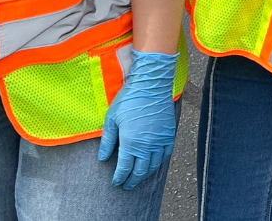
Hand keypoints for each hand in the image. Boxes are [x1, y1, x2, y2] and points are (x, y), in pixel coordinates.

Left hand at [99, 50, 177, 189]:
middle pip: (140, 171)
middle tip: (126, 186)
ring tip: (139, 178)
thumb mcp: (112, 118)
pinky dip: (159, 162)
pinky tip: (154, 163)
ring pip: (153, 165)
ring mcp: (160, 141)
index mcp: (131, 143)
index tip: (116, 182)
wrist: (151, 84)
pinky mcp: (169, 134)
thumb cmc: (129, 99)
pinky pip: (166, 154)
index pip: (125, 168)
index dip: (119, 177)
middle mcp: (147, 146)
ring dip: (145, 174)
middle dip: (132, 181)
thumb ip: (107, 140)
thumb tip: (102, 158)